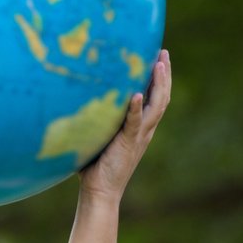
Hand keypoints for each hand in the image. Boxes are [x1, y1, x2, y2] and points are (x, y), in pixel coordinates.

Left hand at [79, 49, 170, 199]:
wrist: (100, 191)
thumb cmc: (95, 165)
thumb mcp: (99, 135)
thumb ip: (98, 118)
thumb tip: (78, 97)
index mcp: (140, 127)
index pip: (155, 98)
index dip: (159, 78)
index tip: (159, 56)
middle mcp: (145, 130)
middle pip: (162, 97)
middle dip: (165, 74)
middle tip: (164, 52)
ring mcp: (139, 136)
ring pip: (156, 106)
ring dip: (159, 84)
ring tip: (159, 64)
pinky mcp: (128, 144)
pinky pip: (135, 124)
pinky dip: (137, 109)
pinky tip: (138, 94)